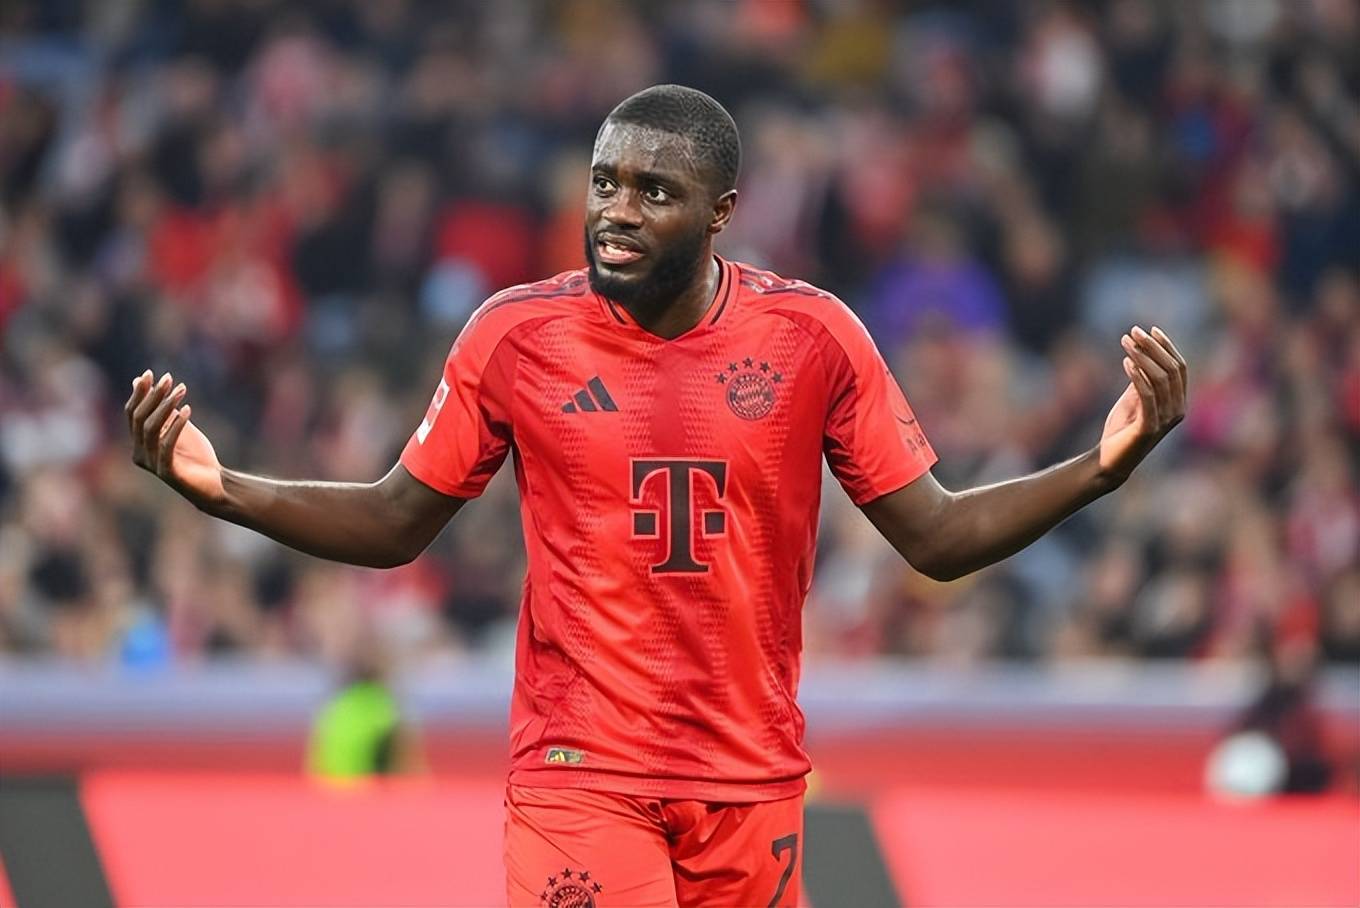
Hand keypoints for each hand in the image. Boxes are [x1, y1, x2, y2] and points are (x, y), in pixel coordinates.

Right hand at [125, 370, 224, 506]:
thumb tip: (137, 379)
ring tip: (182, 390)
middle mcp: (140, 454)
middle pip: (139, 419)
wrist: (214, 483)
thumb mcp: (177, 425)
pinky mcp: (167, 472)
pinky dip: (176, 426)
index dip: (139, 393)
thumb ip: (160, 408)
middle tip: (169, 379)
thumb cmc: (195, 455)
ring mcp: (152, 464)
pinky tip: (188, 410)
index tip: (150, 373)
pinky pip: (166, 445)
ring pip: (151, 429)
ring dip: (166, 406)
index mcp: (139, 443)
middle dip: (153, 396)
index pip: (132, 413)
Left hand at [1099, 326, 1187, 482]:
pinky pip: (1147, 396)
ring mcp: (1165, 420)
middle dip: (1153, 347)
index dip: (1166, 346)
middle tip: (1133, 331)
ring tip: (1125, 342)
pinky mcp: (1149, 428)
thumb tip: (1142, 354)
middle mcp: (1177, 410)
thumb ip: (1143, 380)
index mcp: (1177, 402)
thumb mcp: (1134, 399)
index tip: (1149, 329)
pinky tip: (1125, 362)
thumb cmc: (1122, 430)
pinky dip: (1138, 376)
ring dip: (1142, 356)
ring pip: (1160, 379)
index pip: (1179, 367)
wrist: (1109, 461)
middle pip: (1172, 369)